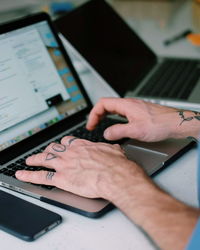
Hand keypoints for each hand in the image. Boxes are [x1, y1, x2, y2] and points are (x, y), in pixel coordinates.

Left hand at [15, 137, 147, 199]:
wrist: (115, 176)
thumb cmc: (116, 165)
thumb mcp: (115, 150)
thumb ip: (110, 148)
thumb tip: (113, 147)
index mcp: (82, 146)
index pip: (67, 141)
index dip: (62, 144)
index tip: (61, 145)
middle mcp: (71, 153)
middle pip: (54, 148)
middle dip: (48, 150)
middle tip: (45, 152)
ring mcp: (64, 165)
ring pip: (44, 159)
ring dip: (35, 159)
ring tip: (29, 161)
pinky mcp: (61, 178)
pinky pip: (41, 176)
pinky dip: (30, 175)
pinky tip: (23, 175)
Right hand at [86, 97, 181, 141]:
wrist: (176, 123)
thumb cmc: (160, 124)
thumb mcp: (136, 130)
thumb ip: (118, 131)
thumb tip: (106, 133)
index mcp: (126, 105)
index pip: (102, 104)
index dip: (93, 114)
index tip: (91, 125)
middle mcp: (129, 104)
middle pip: (107, 105)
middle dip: (97, 115)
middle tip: (93, 125)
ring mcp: (134, 107)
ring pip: (114, 108)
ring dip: (105, 116)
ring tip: (100, 124)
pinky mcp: (139, 112)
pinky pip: (121, 112)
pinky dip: (114, 117)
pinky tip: (116, 123)